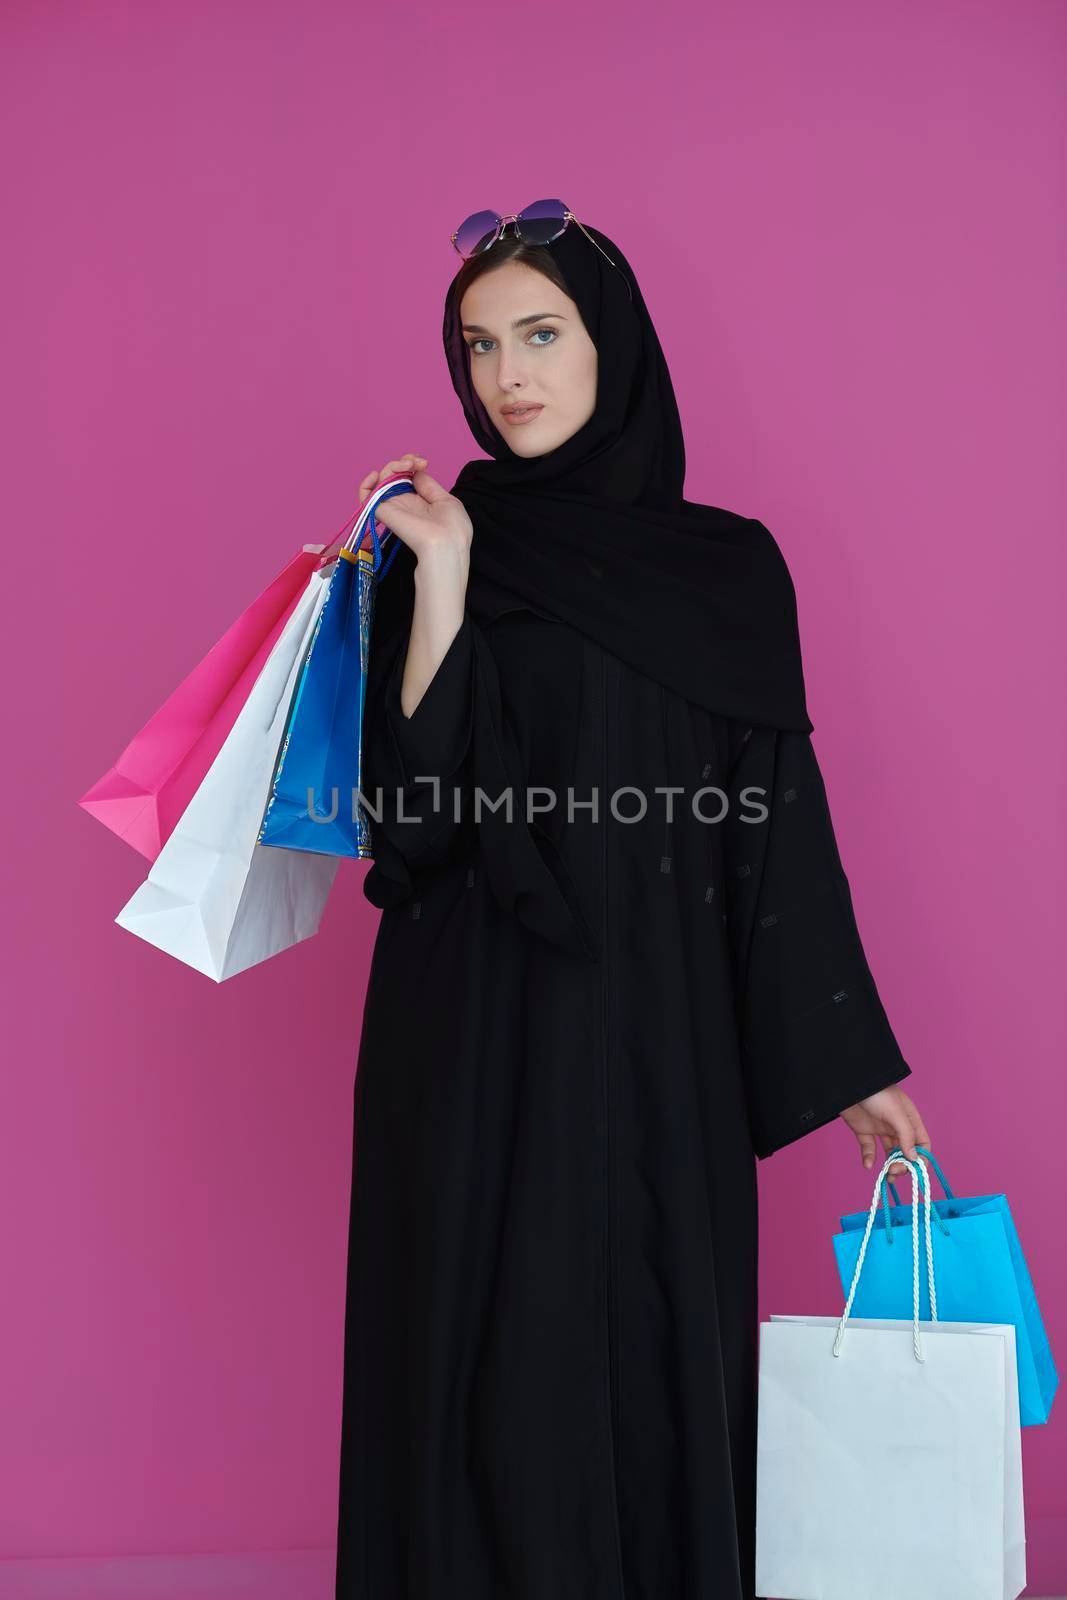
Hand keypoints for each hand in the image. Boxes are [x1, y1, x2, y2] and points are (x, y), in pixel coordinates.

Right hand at [357, 452, 472, 564]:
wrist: (446, 546)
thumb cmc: (452, 528)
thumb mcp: (446, 500)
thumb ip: (427, 485)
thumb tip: (415, 473)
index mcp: (421, 502)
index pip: (408, 478)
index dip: (411, 465)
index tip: (423, 462)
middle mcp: (405, 503)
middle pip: (394, 476)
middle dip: (403, 462)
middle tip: (416, 462)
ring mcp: (393, 507)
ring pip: (382, 481)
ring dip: (391, 467)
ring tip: (405, 465)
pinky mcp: (382, 511)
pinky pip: (366, 497)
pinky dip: (365, 484)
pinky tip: (375, 475)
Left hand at [838, 1085, 931, 1179]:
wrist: (848, 1082)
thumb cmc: (877, 1092)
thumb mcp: (895, 1113)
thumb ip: (906, 1135)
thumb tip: (914, 1159)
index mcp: (909, 1119)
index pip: (921, 1143)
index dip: (921, 1157)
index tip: (914, 1169)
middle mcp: (897, 1126)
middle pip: (906, 1151)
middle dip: (903, 1164)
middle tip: (894, 1172)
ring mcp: (880, 1128)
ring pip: (889, 1152)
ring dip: (890, 1165)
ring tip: (886, 1176)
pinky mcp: (863, 1130)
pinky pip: (869, 1148)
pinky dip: (869, 1158)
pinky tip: (868, 1165)